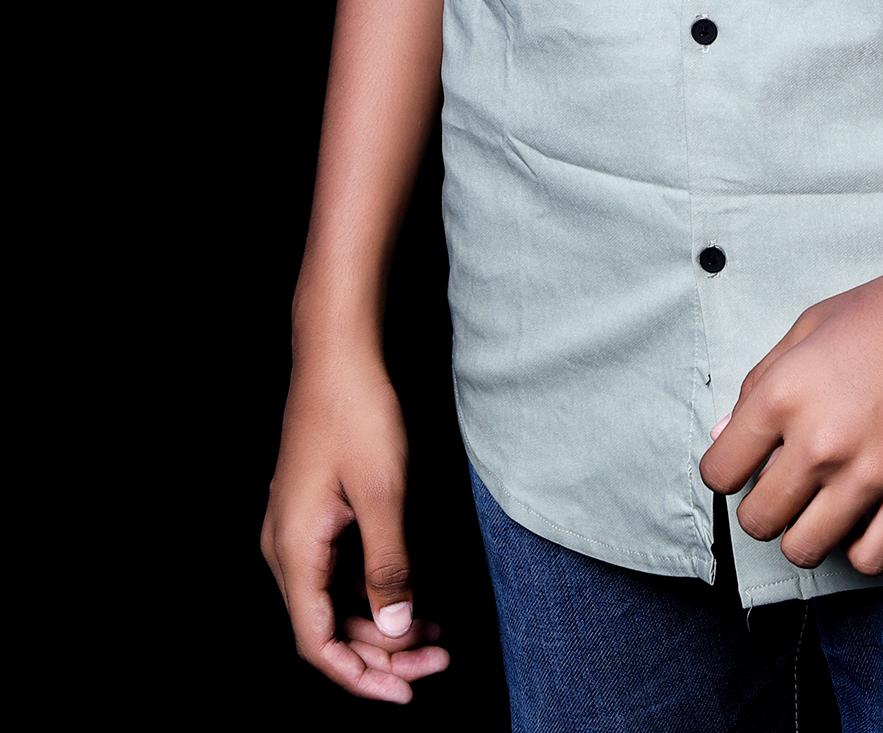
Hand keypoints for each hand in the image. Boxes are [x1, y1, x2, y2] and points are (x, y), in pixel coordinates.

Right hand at [261, 337, 448, 703]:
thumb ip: (388, 564)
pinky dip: (375, 591)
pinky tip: (417, 597)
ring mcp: (296, 531)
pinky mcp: (313, 515)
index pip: (317, 642)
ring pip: (335, 602)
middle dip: (382, 652)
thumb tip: (396, 625)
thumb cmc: (357, 412)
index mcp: (293, 551)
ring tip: (438, 634)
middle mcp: (285, 549)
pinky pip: (339, 573)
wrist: (336, 351)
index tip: (407, 690)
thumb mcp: (383, 491)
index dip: (360, 676)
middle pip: (328, 628)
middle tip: (438, 659)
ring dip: (382, 623)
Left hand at [700, 252, 882, 574]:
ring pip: (804, 550)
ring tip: (824, 507)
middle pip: (758, 520)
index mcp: (785, 393)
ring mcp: (871, 473)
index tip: (748, 468)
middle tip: (789, 488)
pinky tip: (865, 517)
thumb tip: (726, 437)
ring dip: (806, 533)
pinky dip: (859, 547)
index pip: (720, 472)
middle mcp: (820, 440)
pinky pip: (869, 559)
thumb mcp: (810, 325)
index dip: (730, 472)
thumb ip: (760, 381)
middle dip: (765, 508)